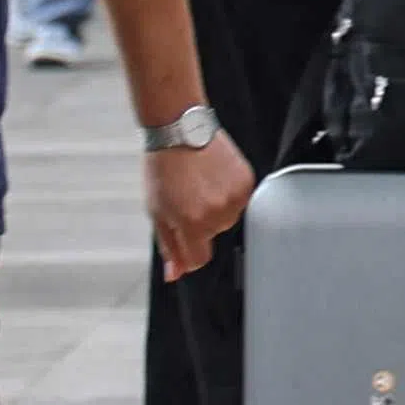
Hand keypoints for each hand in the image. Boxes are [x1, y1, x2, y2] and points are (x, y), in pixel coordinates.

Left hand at [142, 122, 257, 284]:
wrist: (180, 130)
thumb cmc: (164, 168)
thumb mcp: (156, 211)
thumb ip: (169, 246)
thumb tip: (175, 274)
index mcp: (192, 224)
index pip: (199, 260)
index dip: (188, 250)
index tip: (184, 234)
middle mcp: (217, 214)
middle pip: (214, 236)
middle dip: (201, 223)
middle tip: (188, 197)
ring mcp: (236, 198)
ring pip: (228, 219)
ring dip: (217, 208)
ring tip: (201, 184)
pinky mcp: (248, 182)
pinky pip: (241, 201)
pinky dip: (229, 192)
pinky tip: (215, 176)